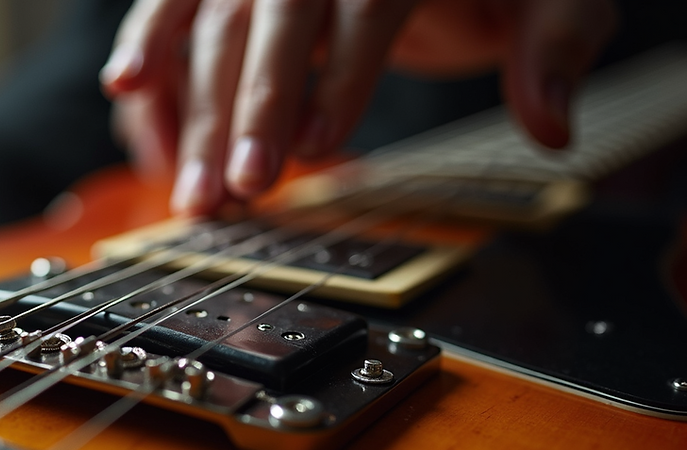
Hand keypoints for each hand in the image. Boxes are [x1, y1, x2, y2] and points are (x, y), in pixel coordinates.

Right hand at [100, 0, 616, 214]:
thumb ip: (557, 43)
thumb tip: (554, 126)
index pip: (364, 1)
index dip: (340, 73)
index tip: (319, 148)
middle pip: (273, 15)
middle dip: (252, 106)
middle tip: (241, 189)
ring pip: (211, 21)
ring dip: (193, 110)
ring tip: (194, 194)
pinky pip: (171, 7)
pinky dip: (146, 54)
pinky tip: (129, 109)